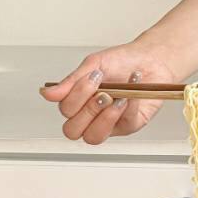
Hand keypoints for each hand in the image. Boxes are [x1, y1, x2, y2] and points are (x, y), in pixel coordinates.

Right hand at [40, 43, 177, 143]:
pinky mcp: (129, 126)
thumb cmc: (122, 62)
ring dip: (103, 117)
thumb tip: (47, 93)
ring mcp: (109, 124)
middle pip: (72, 131)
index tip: (92, 77)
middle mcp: (91, 116)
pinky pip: (123, 125)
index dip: (75, 97)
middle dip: (86, 110)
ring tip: (113, 97)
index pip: (65, 112)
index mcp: (79, 102)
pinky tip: (129, 94)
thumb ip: (70, 82)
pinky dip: (126, 107)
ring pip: (93, 137)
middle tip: (101, 91)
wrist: (150, 59)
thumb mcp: (93, 65)